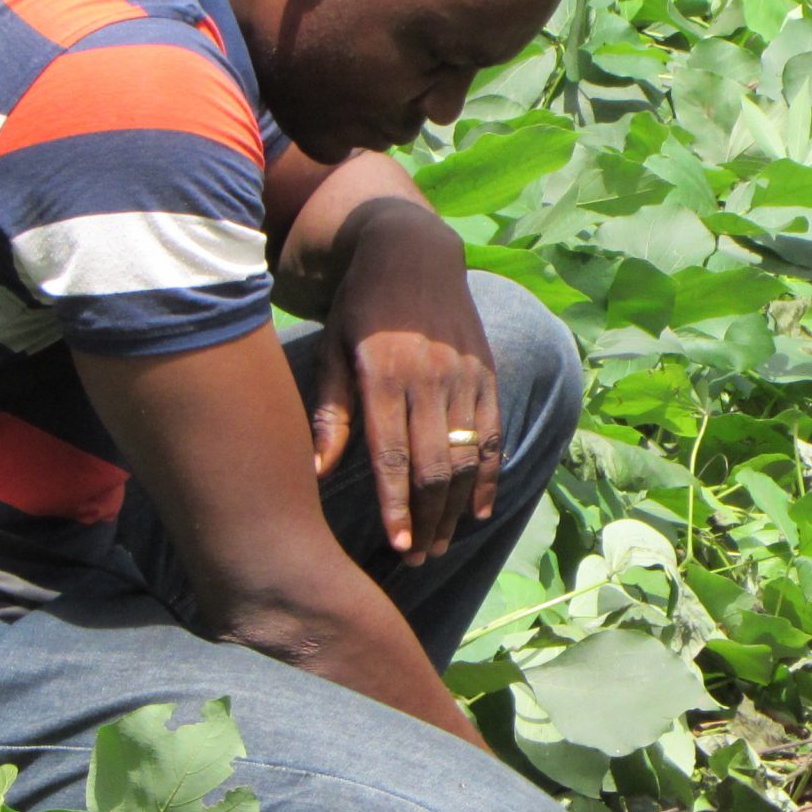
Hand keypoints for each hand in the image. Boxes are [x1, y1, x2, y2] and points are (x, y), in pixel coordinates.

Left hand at [310, 206, 500, 563]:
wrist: (412, 251)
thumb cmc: (359, 307)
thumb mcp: (332, 349)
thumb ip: (331, 412)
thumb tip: (317, 471)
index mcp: (384, 376)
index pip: (393, 456)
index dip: (397, 507)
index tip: (399, 547)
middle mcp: (429, 379)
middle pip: (435, 466)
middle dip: (427, 520)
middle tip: (418, 560)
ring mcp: (463, 377)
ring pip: (467, 457)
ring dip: (456, 508)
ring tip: (441, 545)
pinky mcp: (486, 374)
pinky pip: (494, 435)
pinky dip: (489, 477)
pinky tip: (478, 511)